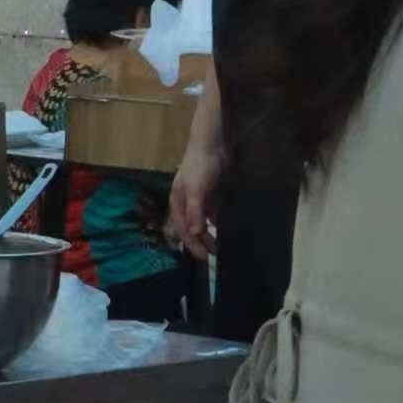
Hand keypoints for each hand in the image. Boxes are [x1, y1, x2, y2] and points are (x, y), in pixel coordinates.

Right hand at [168, 126, 220, 256]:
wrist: (212, 145)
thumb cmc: (201, 167)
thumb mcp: (197, 191)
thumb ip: (195, 212)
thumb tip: (194, 234)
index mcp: (178, 203)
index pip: (183, 230)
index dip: (192, 244)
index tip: (205, 258)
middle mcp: (185, 203)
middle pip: (191, 228)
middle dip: (200, 242)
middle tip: (215, 255)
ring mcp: (197, 198)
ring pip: (201, 221)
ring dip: (208, 233)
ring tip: (220, 244)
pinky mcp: (209, 192)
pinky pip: (211, 212)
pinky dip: (216, 222)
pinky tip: (224, 227)